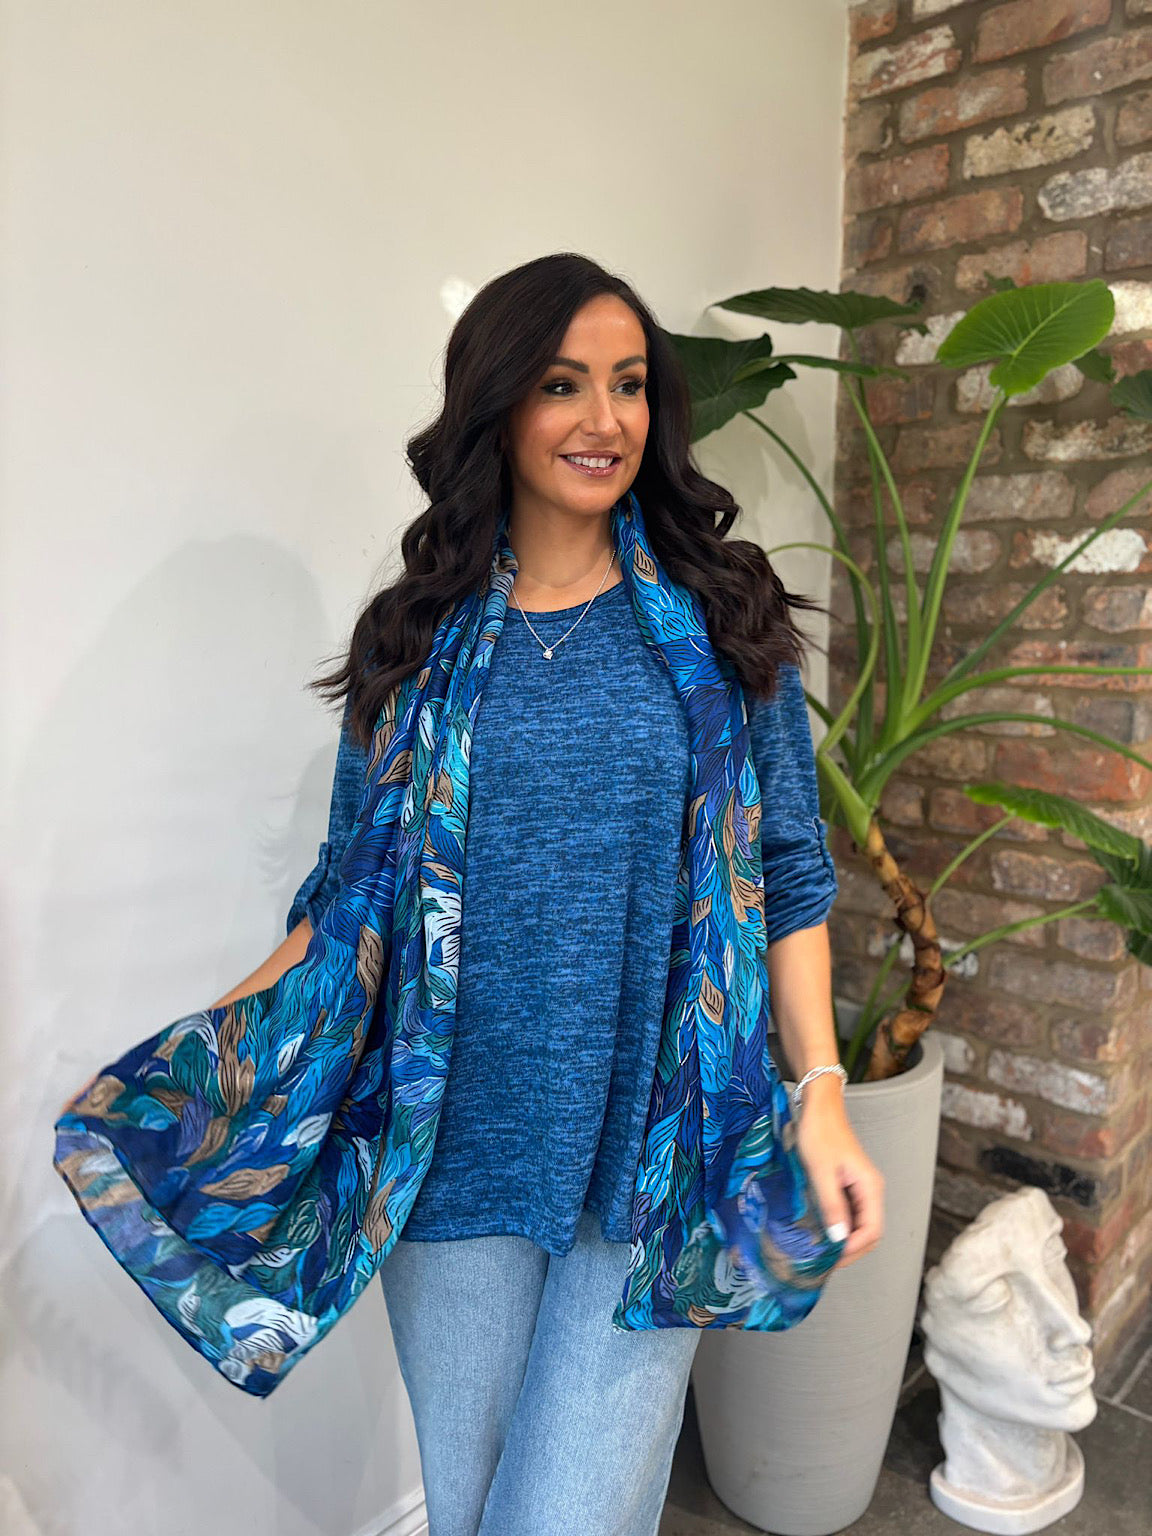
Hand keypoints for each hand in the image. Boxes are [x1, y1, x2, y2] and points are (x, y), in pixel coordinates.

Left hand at [794, 1082, 884, 1269]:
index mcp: (870, 1187)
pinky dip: (838, 1225)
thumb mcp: (821, 1172)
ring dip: (843, 1239)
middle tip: (825, 1262)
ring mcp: (860, 1187)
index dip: (853, 1250)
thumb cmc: (819, 1133)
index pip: (872, 1232)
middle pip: (868, 1232)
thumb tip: (840, 1240)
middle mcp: (871, 1190)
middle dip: (850, 1250)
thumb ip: (831, 1206)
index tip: (830, 1260)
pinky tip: (821, 1229)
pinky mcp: (849, 1183)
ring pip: (858, 1223)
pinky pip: (849, 1212)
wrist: (818, 1105)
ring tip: (821, 1250)